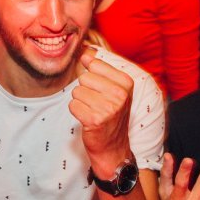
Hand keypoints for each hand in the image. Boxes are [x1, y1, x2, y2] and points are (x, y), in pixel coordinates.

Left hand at [68, 48, 133, 170]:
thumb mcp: (113, 88)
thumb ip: (100, 69)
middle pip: (84, 78)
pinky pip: (72, 105)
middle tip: (97, 104)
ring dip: (81, 102)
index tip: (102, 91)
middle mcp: (119, 94)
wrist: (113, 146)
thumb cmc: (111, 115)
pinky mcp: (94, 120)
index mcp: (126, 82)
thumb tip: (85, 53)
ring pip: (76, 91)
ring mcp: (108, 108)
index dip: (93, 77)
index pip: (95, 65)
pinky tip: (88, 119)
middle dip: (86, 90)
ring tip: (93, 111)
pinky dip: (77, 112)